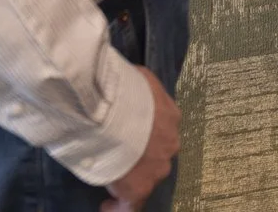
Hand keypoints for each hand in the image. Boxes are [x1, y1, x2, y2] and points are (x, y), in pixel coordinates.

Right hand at [101, 68, 179, 209]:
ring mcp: (158, 167)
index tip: (132, 138)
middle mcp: (171, 143)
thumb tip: (126, 89)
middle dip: (142, 155)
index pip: (161, 130)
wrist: (110, 113)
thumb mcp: (135, 79)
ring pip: (148, 175)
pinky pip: (132, 203)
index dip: (147, 136)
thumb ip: (136, 90)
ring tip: (109, 175)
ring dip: (132, 175)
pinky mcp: (140, 187)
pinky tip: (107, 206)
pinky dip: (120, 206)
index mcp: (170, 116)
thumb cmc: (119, 91)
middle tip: (118, 154)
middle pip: (158, 153)